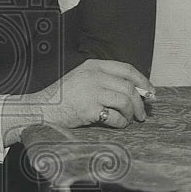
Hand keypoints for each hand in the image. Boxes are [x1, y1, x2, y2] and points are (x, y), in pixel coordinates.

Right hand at [2, 59, 154, 141]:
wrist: (39, 110)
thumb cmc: (61, 98)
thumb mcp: (81, 79)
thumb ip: (103, 80)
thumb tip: (135, 92)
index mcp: (93, 65)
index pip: (127, 69)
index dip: (143, 81)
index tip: (151, 93)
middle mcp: (93, 76)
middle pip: (129, 88)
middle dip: (140, 103)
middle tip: (141, 114)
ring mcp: (91, 92)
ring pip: (125, 102)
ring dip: (131, 114)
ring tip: (128, 121)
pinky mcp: (88, 109)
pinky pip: (115, 117)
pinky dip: (121, 123)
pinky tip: (117, 125)